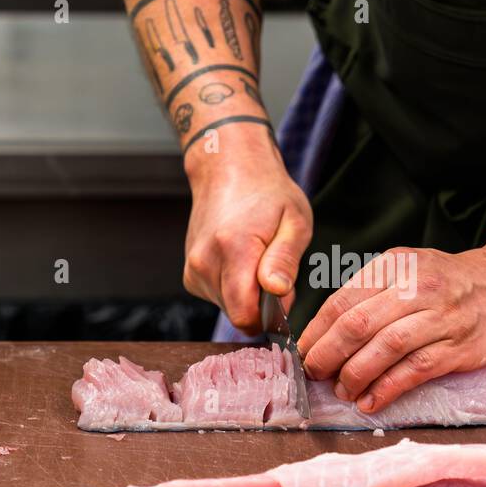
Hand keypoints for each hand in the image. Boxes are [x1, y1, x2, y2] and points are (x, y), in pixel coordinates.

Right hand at [183, 137, 311, 333]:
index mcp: (233, 249)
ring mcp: (193, 268)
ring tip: (258, 259)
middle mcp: (204, 261)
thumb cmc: (269, 194)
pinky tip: (241, 261)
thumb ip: (285, 259)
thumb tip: (276, 291)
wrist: (230, 170)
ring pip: (228, 307)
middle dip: (261, 303)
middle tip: (274, 269)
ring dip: (248, 295)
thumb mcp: (295, 221)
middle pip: (238, 313)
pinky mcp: (190, 273)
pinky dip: (234, 288)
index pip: (244, 316)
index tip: (283, 294)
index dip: (269, 316)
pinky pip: (218, 297)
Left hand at [298, 245, 485, 413]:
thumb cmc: (450, 283)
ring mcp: (439, 318)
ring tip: (343, 390)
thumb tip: (326, 335)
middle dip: (329, 355)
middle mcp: (416, 288)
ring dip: (356, 375)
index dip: (317, 332)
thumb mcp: (408, 270)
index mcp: (396, 266)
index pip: (343, 300)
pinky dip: (387, 388)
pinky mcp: (458, 347)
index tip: (303, 354)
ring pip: (385, 348)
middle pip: (358, 324)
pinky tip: (371, 401)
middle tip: (315, 374)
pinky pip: (414, 370)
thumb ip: (372, 294)